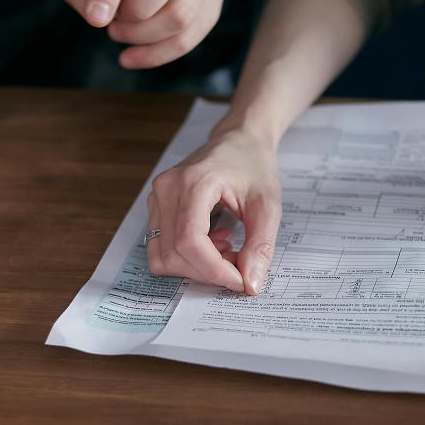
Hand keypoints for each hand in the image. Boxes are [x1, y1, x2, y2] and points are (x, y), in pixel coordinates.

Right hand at [146, 129, 280, 293]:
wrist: (238, 140)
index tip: (240, 281)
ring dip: (195, 267)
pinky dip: (186, 257)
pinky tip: (212, 242)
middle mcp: (167, 188)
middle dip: (208, 271)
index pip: (190, 241)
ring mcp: (156, 197)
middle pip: (174, 253)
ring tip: (226, 250)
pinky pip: (161, 247)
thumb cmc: (253, 165)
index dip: (214, 270)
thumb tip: (251, 284)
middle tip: (239, 264)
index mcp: (195, 182)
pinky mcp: (155, 206)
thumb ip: (260, 245)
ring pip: (162, 256)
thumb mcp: (268, 205)